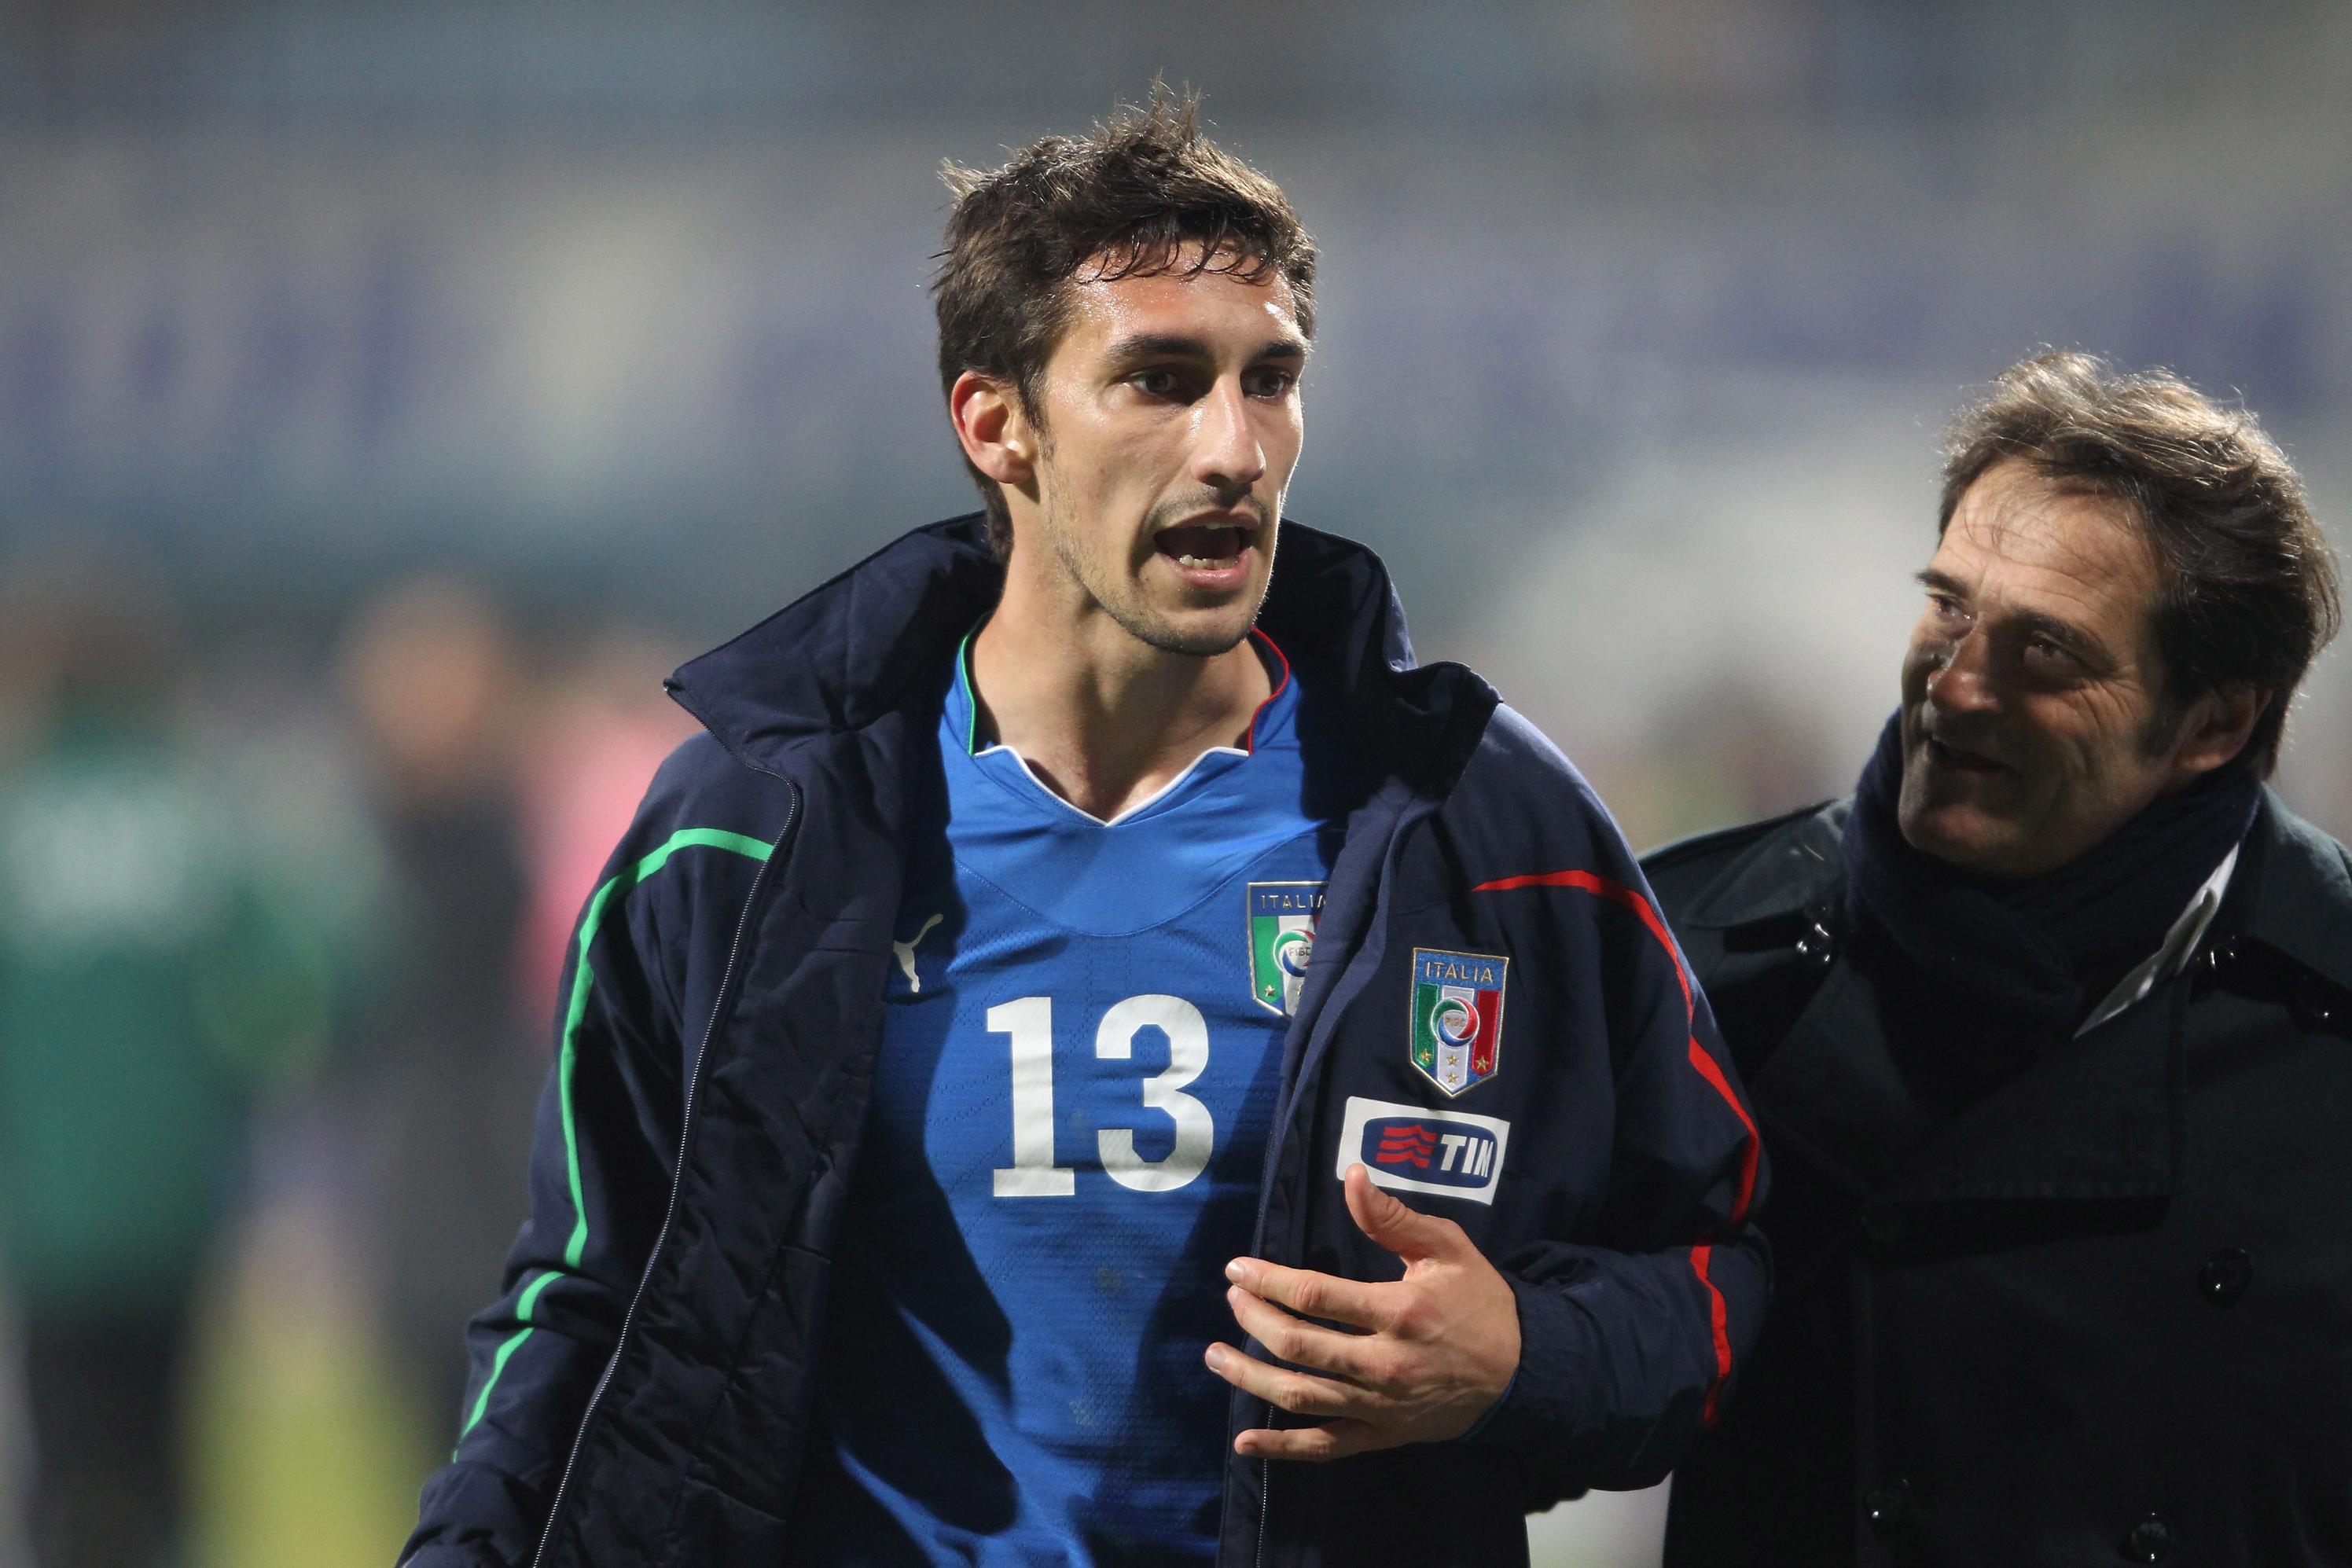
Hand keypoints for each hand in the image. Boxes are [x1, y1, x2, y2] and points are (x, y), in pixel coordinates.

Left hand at [1204, 1163, 1520, 1460]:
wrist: (1524, 1373)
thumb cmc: (1481, 1302)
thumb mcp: (1447, 1247)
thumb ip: (1394, 1217)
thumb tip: (1352, 1175)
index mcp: (1399, 1311)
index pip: (1315, 1297)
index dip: (1268, 1281)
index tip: (1238, 1268)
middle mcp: (1384, 1363)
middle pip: (1298, 1345)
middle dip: (1253, 1320)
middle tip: (1232, 1298)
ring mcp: (1379, 1406)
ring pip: (1300, 1397)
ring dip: (1250, 1378)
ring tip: (1216, 1356)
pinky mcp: (1381, 1435)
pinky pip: (1324, 1446)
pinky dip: (1282, 1449)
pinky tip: (1244, 1443)